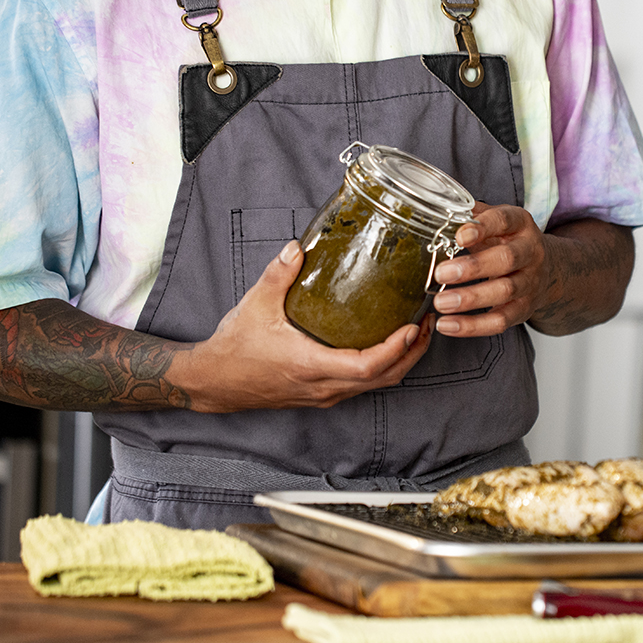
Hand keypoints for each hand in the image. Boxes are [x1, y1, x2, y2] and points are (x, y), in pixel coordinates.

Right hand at [183, 241, 433, 411]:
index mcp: (311, 367)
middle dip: (413, 353)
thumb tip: (299, 246)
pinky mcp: (322, 395)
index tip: (414, 326)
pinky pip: (363, 386)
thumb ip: (279, 274)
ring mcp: (325, 395)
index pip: (368, 366)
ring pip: (377, 385)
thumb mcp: (255, 305)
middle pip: (385, 378)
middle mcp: (324, 387)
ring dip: (402, 361)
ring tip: (416, 332)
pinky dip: (384, 367)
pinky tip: (387, 344)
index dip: (396, 349)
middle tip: (428, 323)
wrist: (215, 382)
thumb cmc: (235, 349)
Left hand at [430, 202, 551, 337]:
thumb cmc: (507, 241)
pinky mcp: (523, 309)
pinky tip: (447, 325)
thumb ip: (471, 216)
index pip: (505, 221)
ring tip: (440, 303)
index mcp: (520, 224)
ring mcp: (529, 283)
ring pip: (504, 292)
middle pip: (506, 260)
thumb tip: (435, 209)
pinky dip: (473, 326)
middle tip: (441, 273)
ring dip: (470, 298)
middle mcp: (530, 252)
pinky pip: (500, 321)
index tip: (459, 235)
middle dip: (473, 267)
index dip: (483, 228)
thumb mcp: (495, 223)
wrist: (546, 270)